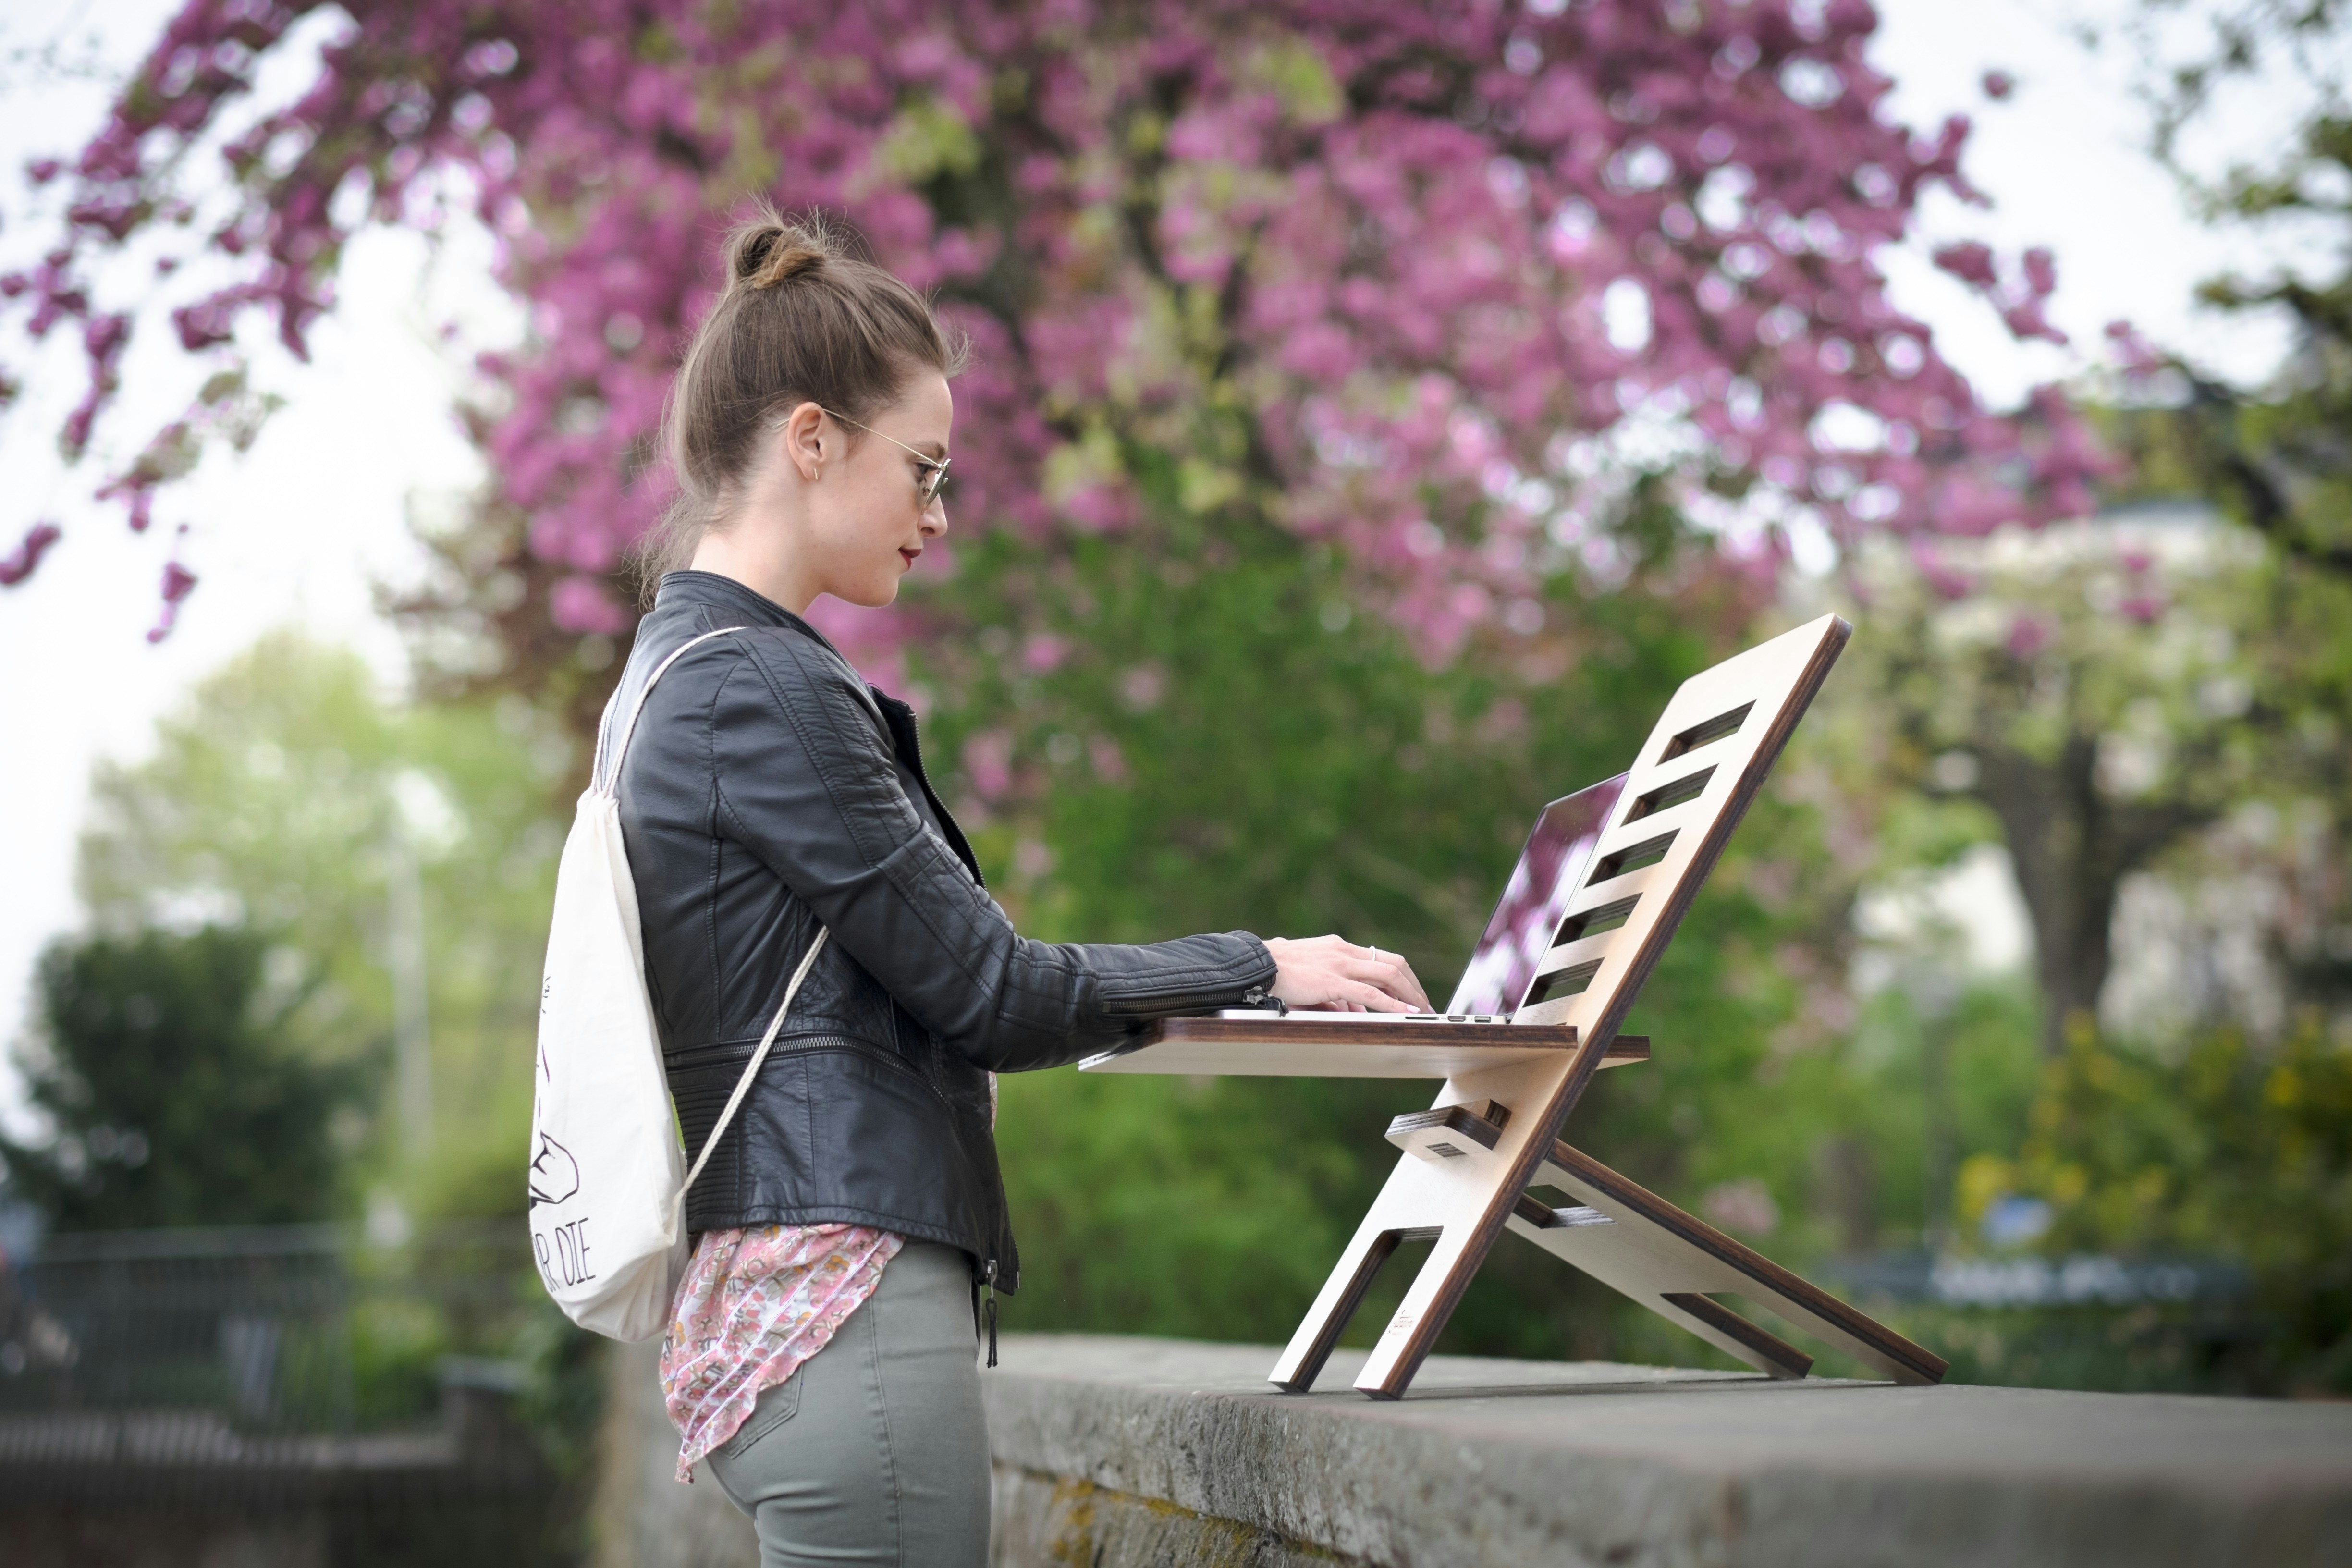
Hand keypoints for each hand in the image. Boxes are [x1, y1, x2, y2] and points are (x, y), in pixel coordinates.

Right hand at [1262, 935, 1431, 1013]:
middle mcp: (1344, 951)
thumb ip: (1333, 991)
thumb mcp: (1310, 978)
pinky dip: (1392, 1003)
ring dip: (1410, 994)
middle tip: (1424, 1004)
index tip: (1411, 993)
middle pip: (1393, 963)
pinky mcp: (1332, 980)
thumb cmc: (1276, 972)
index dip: (1401, 976)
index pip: (1380, 958)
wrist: (1256, 965)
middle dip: (1413, 985)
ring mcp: (1340, 964)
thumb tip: (1352, 1010)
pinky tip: (1404, 1012)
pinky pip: (1370, 993)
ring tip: (1422, 1011)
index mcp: (1339, 947)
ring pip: (1388, 974)